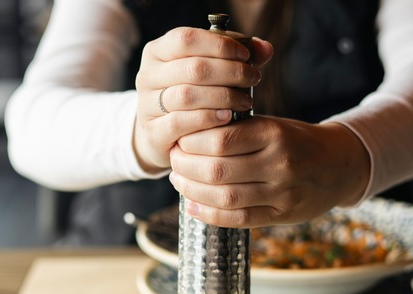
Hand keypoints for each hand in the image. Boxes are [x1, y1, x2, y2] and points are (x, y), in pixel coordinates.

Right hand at [132, 27, 272, 172]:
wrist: (162, 136)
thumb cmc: (191, 97)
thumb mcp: (206, 73)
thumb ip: (234, 58)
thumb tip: (266, 48)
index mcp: (157, 52)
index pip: (186, 39)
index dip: (219, 45)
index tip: (246, 55)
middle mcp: (147, 76)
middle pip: (193, 68)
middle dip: (230, 72)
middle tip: (254, 78)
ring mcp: (146, 105)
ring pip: (187, 96)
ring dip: (223, 97)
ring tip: (246, 101)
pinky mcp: (153, 132)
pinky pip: (181, 122)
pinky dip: (208, 118)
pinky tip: (228, 118)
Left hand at [168, 117, 370, 227]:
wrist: (340, 165)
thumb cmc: (297, 141)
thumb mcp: (273, 125)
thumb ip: (238, 131)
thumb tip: (187, 138)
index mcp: (275, 134)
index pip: (220, 138)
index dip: (191, 141)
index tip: (178, 139)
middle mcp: (280, 164)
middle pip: (218, 169)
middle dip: (185, 166)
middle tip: (173, 160)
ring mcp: (283, 193)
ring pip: (225, 197)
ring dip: (193, 191)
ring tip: (180, 181)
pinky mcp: (283, 216)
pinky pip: (239, 219)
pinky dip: (210, 215)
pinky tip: (193, 206)